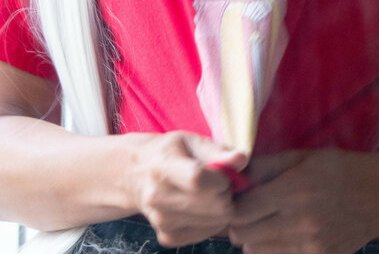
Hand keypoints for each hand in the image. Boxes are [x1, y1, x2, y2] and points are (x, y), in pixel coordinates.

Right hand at [128, 131, 247, 245]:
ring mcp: (162, 221)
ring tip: (210, 193)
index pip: (198, 180)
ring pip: (216, 222)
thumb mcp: (190, 141)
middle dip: (226, 193)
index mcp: (163, 167)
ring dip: (221, 207)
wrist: (136, 174)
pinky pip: (207, 233)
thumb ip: (217, 151)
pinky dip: (212, 221)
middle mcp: (158, 197)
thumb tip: (242, 159)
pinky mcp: (167, 237)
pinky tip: (202, 207)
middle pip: (214, 205)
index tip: (223, 172)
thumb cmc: (169, 152)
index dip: (221, 178)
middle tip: (219, 182)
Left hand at [229, 149, 378, 253]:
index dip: (232, 204)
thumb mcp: (301, 157)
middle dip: (239, 223)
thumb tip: (235, 173)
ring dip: (254, 238)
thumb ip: (265, 166)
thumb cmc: (339, 169)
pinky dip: (274, 249)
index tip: (234, 196)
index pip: (242, 211)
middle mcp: (299, 223)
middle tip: (245, 210)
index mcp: (292, 192)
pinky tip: (282, 232)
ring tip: (263, 221)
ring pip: (260, 252)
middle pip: (246, 236)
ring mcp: (311, 246)